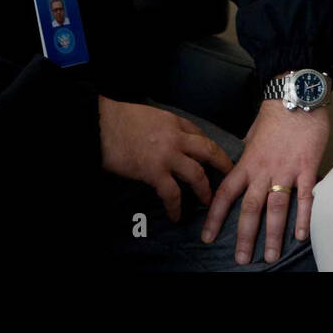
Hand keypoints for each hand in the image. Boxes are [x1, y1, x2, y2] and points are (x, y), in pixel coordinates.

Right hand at [98, 97, 233, 221]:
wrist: (101, 125)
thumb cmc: (118, 119)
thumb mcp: (148, 116)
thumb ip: (161, 127)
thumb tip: (163, 140)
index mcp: (173, 121)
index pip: (198, 133)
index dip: (208, 145)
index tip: (213, 155)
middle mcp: (176, 137)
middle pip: (208, 151)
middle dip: (223, 164)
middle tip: (230, 175)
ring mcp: (167, 155)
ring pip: (197, 174)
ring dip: (205, 190)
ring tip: (209, 202)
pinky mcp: (154, 172)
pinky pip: (172, 193)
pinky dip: (176, 207)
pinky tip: (176, 216)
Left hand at [201, 99, 328, 264]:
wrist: (297, 95)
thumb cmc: (275, 114)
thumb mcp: (252, 135)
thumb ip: (247, 155)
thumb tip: (241, 167)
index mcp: (247, 162)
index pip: (225, 193)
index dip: (215, 217)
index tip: (208, 237)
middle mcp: (263, 169)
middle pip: (250, 208)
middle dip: (245, 236)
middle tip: (242, 259)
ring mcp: (286, 169)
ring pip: (276, 207)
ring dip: (273, 234)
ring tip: (271, 256)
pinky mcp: (307, 167)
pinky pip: (305, 196)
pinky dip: (304, 216)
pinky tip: (300, 235)